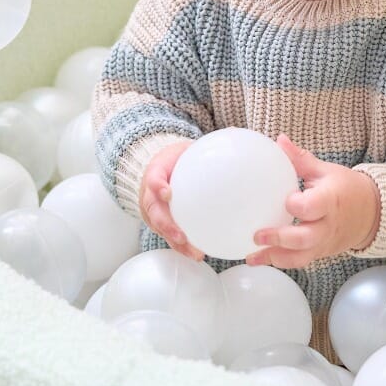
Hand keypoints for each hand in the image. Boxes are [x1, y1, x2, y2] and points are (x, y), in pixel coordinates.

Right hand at [138, 138, 204, 260]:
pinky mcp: (160, 223)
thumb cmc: (176, 159)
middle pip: (154, 212)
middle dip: (166, 225)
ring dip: (177, 242)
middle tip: (181, 234)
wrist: (158, 168)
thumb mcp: (185, 148)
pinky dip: (183, 246)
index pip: (153, 178)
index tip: (168, 193)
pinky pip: (170, 236)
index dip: (157, 186)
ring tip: (196, 253)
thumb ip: (207, 145)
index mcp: (155, 172)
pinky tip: (200, 254)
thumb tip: (235, 132)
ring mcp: (153, 211)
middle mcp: (150, 195)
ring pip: (161, 229)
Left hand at [245, 134, 380, 269]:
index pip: (313, 207)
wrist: (370, 213)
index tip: (286, 200)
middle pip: (304, 239)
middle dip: (280, 239)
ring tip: (251, 257)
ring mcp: (323, 243)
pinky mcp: (319, 254)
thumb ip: (300, 159)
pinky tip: (258, 259)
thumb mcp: (325, 171)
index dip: (297, 206)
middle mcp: (327, 226)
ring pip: (300, 257)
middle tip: (257, 235)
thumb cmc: (346, 189)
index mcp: (330, 200)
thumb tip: (279, 140)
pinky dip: (279, 262)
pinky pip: (299, 262)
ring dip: (275, 258)